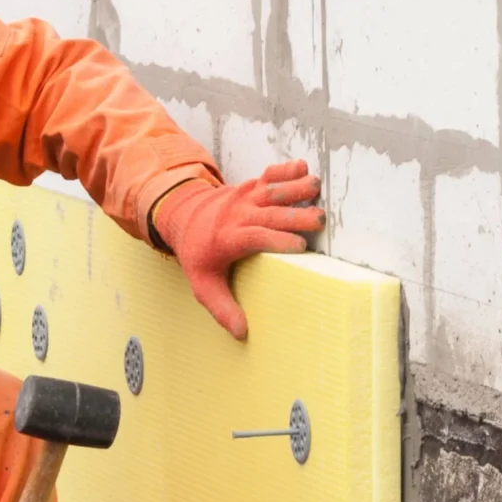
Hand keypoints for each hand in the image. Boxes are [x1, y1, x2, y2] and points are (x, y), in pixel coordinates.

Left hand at [153, 161, 324, 338]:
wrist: (182, 215)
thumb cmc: (198, 253)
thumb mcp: (203, 285)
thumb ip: (221, 308)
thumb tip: (241, 333)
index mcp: (228, 238)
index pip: (255, 237)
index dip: (277, 240)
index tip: (300, 247)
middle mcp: (238, 214)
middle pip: (270, 213)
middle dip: (295, 215)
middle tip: (320, 220)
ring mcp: (245, 197)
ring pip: (272, 189)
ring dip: (295, 187)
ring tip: (316, 188)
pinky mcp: (251, 186)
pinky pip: (269, 174)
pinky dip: (286, 169)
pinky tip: (304, 167)